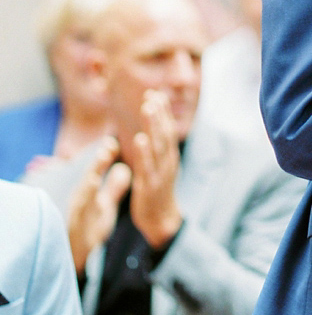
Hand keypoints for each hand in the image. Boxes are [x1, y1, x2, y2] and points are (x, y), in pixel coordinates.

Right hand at [67, 137, 130, 272]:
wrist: (78, 255)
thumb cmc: (90, 227)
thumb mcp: (105, 205)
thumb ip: (113, 186)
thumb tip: (123, 167)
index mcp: (89, 193)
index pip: (97, 171)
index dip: (104, 156)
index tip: (113, 141)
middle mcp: (81, 201)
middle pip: (88, 179)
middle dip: (97, 165)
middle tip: (107, 147)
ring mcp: (77, 216)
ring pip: (82, 200)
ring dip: (88, 188)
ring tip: (95, 176)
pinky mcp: (76, 231)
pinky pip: (79, 223)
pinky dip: (83, 215)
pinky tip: (89, 212)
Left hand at [128, 91, 182, 251]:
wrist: (161, 221)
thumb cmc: (157, 191)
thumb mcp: (160, 167)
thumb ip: (156, 148)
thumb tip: (152, 129)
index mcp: (169, 156)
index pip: (167, 129)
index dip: (162, 112)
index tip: (155, 94)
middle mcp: (168, 161)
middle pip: (165, 133)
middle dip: (159, 113)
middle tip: (152, 94)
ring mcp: (160, 173)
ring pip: (158, 145)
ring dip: (153, 125)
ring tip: (147, 108)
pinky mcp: (150, 186)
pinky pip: (147, 167)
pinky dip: (144, 152)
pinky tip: (139, 139)